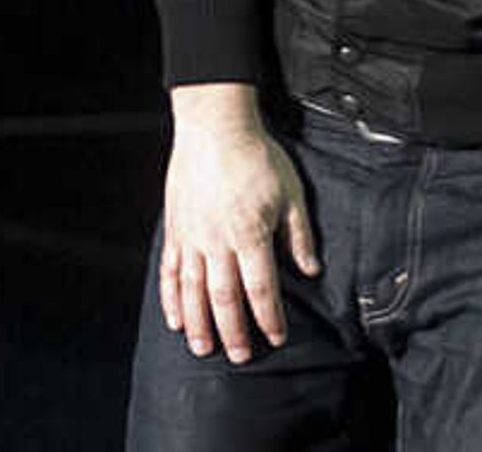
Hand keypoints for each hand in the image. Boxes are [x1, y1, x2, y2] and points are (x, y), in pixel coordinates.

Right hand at [157, 85, 320, 362]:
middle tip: (240, 356)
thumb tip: (311, 269)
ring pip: (192, 289)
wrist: (214, 126)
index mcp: (251, 234)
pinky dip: (171, 297)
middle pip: (224, 297)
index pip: (261, 288)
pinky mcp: (176, 227)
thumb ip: (299, 235)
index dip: (269, 317)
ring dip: (198, 323)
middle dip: (233, 331)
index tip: (276, 337)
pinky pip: (170, 269)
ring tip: (202, 349)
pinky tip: (174, 318)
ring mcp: (192, 235)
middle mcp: (218, 240)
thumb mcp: (291, 193)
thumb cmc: (257, 156)